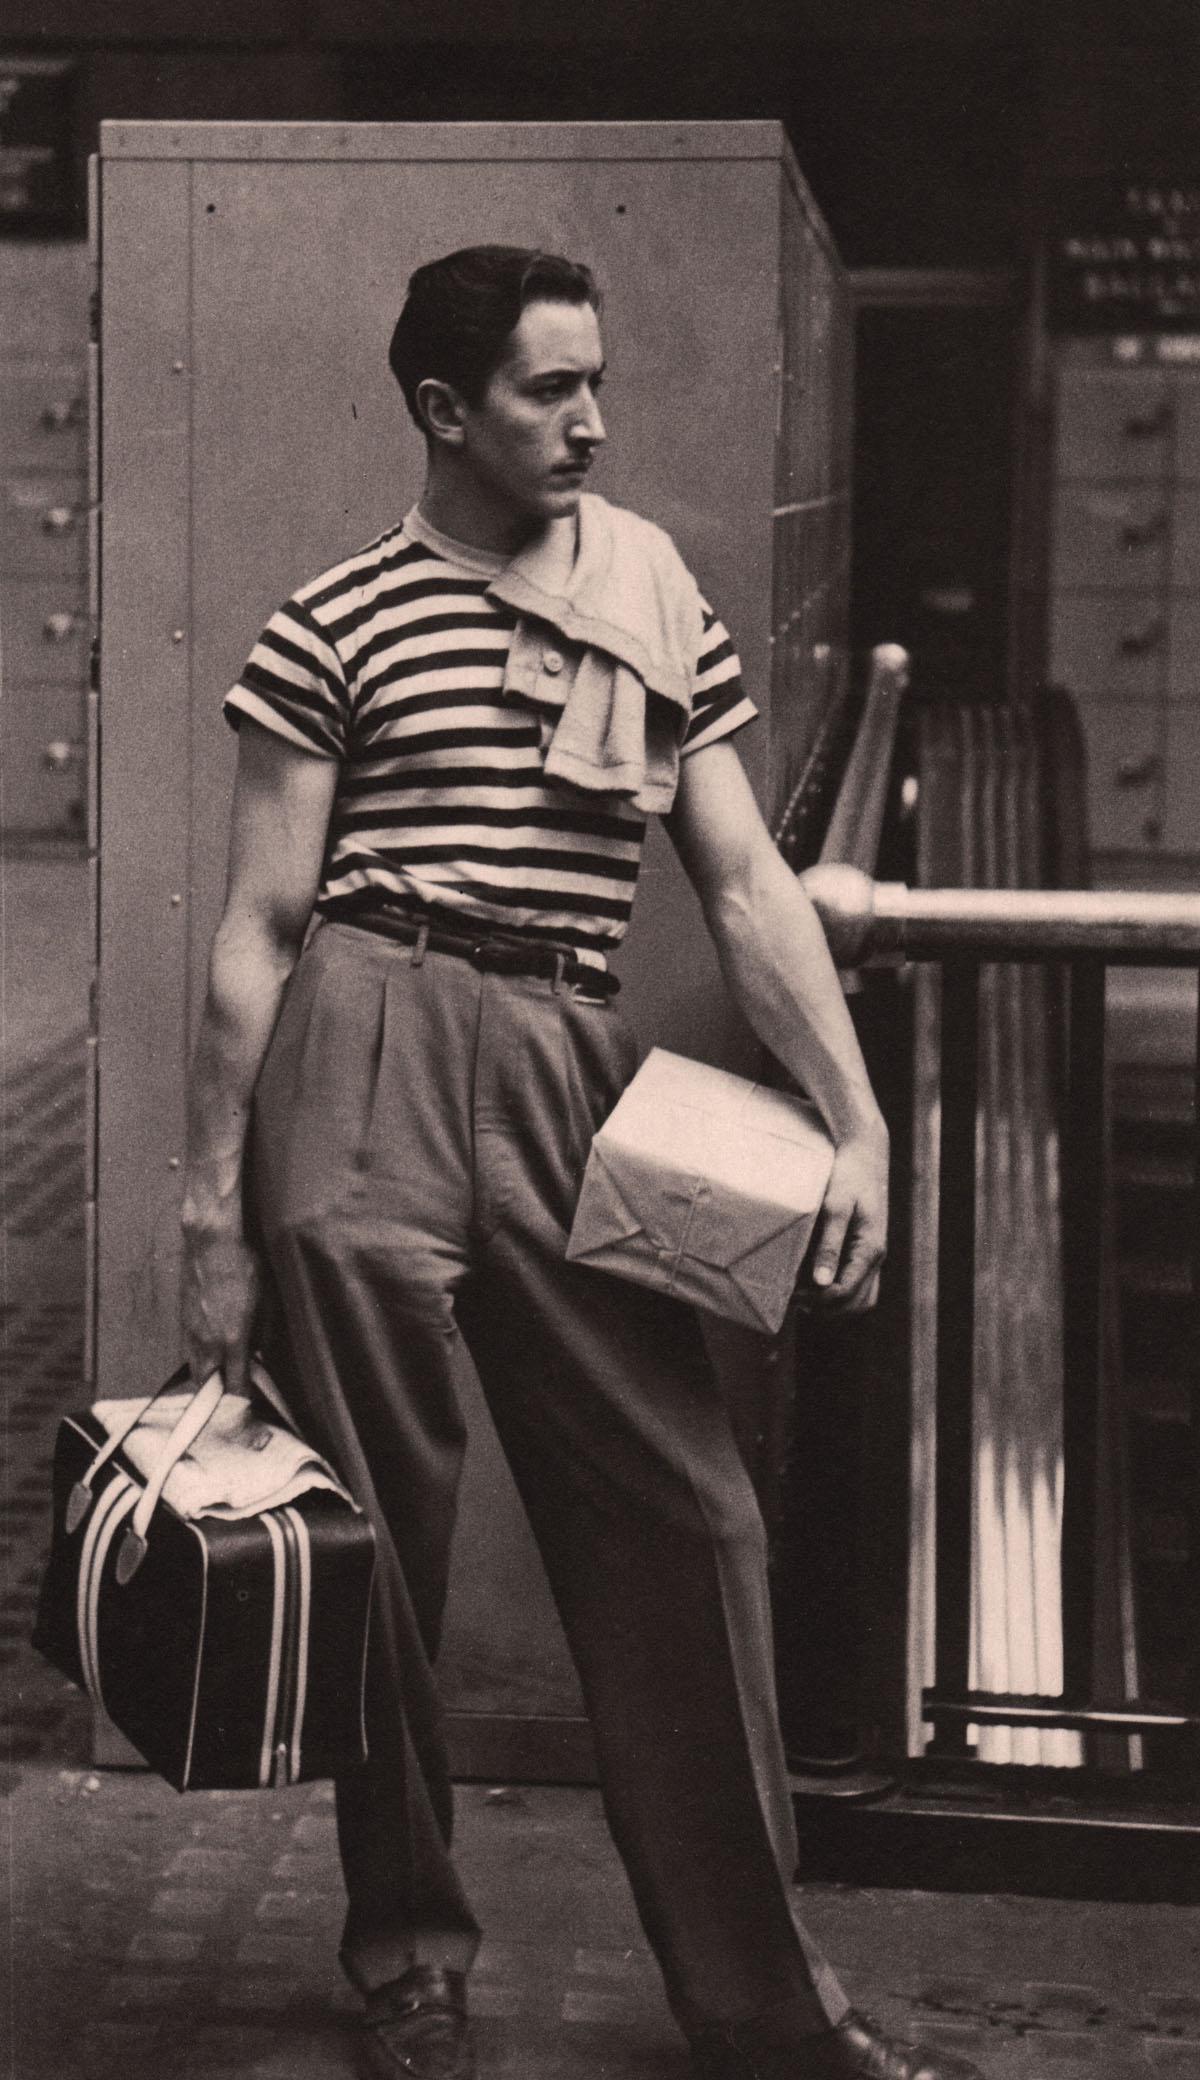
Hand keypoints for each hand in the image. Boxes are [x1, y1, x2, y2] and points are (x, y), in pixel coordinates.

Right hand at [180, 1215, 261, 1394]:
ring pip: (195, 1369)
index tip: (248, 1409)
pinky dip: (199, 1358)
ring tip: (219, 1377)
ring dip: (206, 1378)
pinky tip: (210, 1351)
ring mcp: (191, 1332)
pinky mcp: (182, 1321)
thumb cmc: (244, 1266)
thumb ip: (263, 1331)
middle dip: (217, 1397)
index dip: (242, 1403)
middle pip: (206, 1385)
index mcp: (232, 1340)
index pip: (235, 1385)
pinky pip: (189, 1350)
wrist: (211, 1242)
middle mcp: (208, 1342)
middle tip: (230, 1397)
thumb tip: (259, 1349)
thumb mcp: (265, 1300)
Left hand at [801, 1126, 888, 1314]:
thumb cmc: (848, 1175)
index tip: (791, 1294)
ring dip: (833, 1303)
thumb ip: (829, 1245)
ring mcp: (873, 1254)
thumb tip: (822, 1282)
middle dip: (826, 1307)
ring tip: (802, 1292)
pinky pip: (857, 1282)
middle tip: (794, 1297)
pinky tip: (812, 1279)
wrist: (865, 1151)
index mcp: (870, 1249)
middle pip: (856, 1304)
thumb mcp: (835, 1207)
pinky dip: (838, 1289)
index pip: (845, 1293)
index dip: (818, 1300)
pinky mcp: (866, 1248)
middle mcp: (876, 1257)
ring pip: (860, 1297)